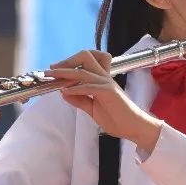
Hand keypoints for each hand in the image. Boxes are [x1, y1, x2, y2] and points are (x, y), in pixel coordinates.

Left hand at [45, 50, 162, 152]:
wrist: (134, 128)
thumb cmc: (117, 119)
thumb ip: (80, 100)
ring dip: (65, 73)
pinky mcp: (108, 92)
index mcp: (102, 80)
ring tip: (51, 76)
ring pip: (83, 71)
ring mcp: (107, 83)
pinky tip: (65, 92)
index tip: (55, 69)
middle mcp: (104, 77)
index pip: (87, 61)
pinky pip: (89, 87)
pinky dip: (75, 88)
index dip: (70, 62)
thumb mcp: (93, 109)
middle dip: (67, 61)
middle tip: (52, 69)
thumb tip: (64, 93)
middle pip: (85, 57)